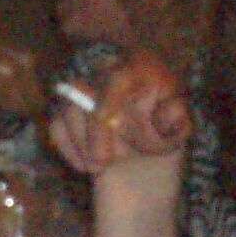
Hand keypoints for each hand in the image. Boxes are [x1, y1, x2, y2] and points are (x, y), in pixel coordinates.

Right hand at [50, 50, 192, 180]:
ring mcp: (84, 92)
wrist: (146, 156)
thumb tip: (169, 111)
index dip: (108, 97)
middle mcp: (108, 72)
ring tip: (100, 168)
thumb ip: (176, 118)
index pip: (118, 76)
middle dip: (93, 130)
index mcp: (140, 68)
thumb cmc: (164, 134)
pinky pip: (56, 127)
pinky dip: (68, 150)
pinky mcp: (66, 113)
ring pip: (67, 109)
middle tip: (101, 164)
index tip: (103, 118)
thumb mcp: (178, 129)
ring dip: (82, 143)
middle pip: (85, 89)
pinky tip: (85, 167)